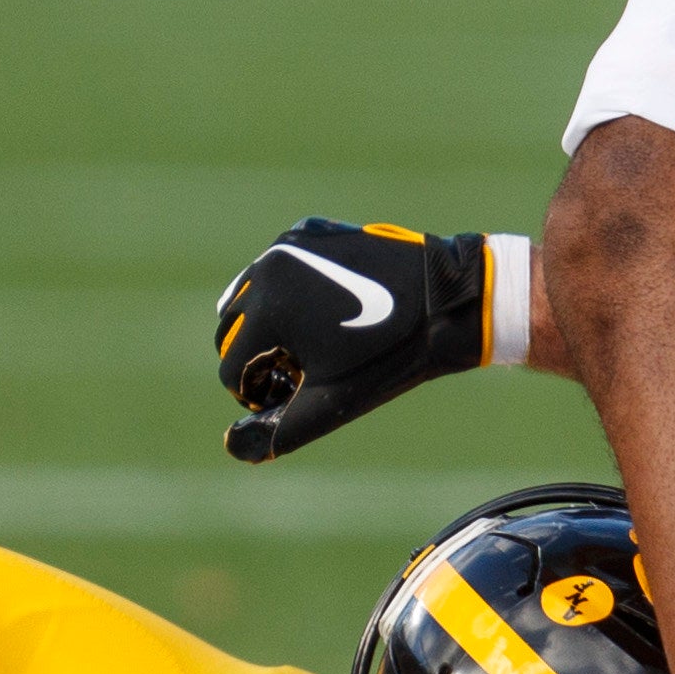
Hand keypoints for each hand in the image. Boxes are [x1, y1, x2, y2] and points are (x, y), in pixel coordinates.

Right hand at [217, 219, 509, 463]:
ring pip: (249, 294)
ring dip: (265, 324)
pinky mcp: (307, 229)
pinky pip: (277, 266)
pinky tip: (326, 310)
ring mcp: (286, 243)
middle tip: (298, 374)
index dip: (256, 395)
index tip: (292, 398)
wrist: (444, 301)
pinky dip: (286, 291)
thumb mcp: (330, 403)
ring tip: (307, 345)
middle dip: (256, 358)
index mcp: (265, 311)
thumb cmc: (387, 358)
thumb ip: (276, 431)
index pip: (231, 368)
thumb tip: (232, 444)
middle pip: (231, 329)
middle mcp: (266, 269)